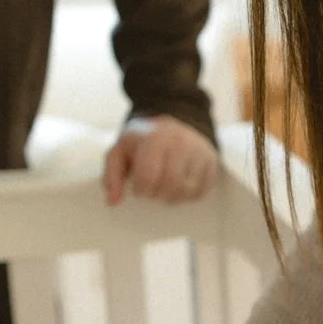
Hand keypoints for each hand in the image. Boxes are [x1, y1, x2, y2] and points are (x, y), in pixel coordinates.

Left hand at [103, 116, 218, 205]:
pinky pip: (202, 190)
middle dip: (157, 194)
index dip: (141, 189)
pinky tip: (179, 187)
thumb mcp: (120, 151)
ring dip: (172, 197)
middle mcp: (180, 142)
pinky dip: (189, 195)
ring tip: (165, 189)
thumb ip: (111, 175)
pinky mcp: (211, 159)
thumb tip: (113, 202)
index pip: (148, 177)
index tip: (138, 186)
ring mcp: (198, 150)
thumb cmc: (142, 142)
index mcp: (154, 138)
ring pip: (187, 190)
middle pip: (170, 185)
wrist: (173, 122)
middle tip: (152, 190)